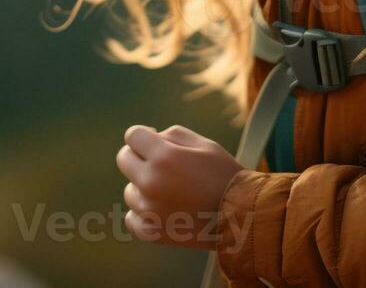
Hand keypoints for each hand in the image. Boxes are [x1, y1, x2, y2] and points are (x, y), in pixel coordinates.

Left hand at [115, 124, 244, 250]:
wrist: (241, 216)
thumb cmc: (224, 175)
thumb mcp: (204, 143)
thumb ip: (172, 134)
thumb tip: (151, 137)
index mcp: (163, 157)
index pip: (133, 136)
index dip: (144, 134)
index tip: (153, 139)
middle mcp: (150, 182)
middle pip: (124, 159)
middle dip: (139, 156)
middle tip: (161, 163)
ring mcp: (148, 210)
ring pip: (130, 189)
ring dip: (144, 185)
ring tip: (171, 190)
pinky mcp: (151, 232)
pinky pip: (132, 218)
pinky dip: (143, 212)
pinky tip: (161, 208)